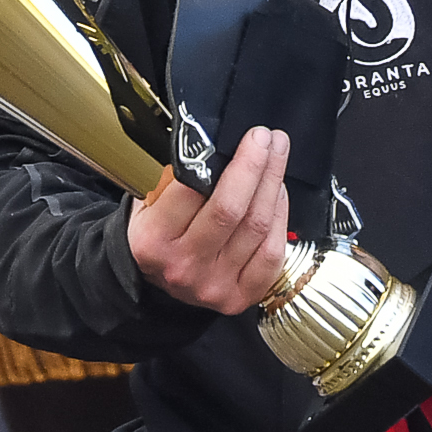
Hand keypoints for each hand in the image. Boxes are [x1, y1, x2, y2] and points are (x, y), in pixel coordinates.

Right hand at [126, 125, 292, 313]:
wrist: (156, 288)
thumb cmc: (159, 236)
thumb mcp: (150, 205)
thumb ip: (178, 178)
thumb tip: (221, 144)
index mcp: (152, 241)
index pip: (193, 191)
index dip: (230, 160)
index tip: (251, 135)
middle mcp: (182, 267)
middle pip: (231, 209)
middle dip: (257, 166)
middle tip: (270, 138)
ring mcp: (213, 285)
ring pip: (257, 226)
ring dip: (273, 184)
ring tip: (276, 157)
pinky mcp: (240, 297)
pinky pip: (273, 251)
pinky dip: (281, 217)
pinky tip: (278, 195)